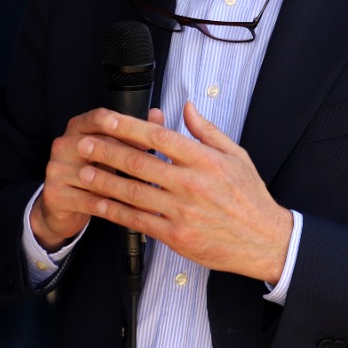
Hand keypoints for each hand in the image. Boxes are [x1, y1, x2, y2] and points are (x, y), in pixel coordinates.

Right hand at [29, 106, 166, 249]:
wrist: (61, 207)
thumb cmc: (92, 172)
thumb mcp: (111, 150)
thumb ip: (133, 131)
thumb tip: (157, 115)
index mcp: (76, 127)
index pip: (98, 118)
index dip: (124, 126)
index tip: (147, 138)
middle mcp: (62, 145)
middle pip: (97, 145)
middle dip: (127, 156)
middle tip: (154, 167)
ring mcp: (56, 170)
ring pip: (95, 176)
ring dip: (123, 185)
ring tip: (149, 191)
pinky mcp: (55, 195)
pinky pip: (89, 201)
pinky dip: (114, 207)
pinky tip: (133, 211)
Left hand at [66, 100, 293, 282]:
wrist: (264, 241)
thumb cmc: (250, 197)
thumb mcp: (236, 155)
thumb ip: (207, 131)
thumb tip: (186, 106)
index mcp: (205, 160)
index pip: (160, 136)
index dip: (129, 126)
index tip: (107, 119)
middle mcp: (191, 183)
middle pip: (140, 162)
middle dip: (107, 151)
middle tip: (84, 143)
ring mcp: (182, 211)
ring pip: (134, 192)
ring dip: (105, 181)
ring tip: (83, 171)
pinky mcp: (176, 236)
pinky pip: (139, 221)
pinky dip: (116, 212)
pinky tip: (100, 204)